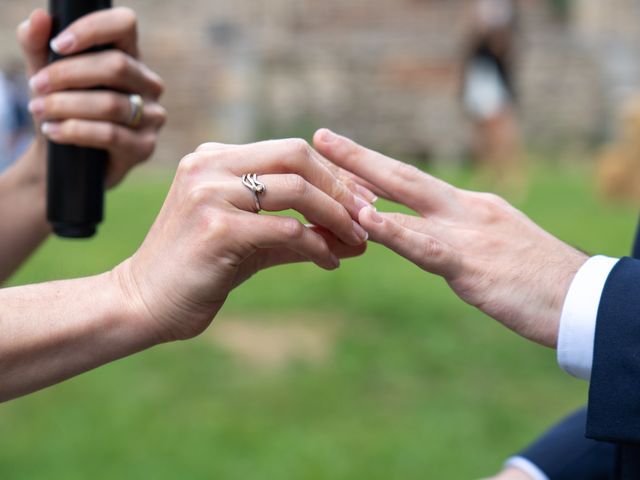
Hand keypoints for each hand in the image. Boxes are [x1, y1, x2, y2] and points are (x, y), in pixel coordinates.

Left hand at [17, 8, 165, 187]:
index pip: (124, 25)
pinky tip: (53, 131)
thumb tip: (39, 19)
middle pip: (116, 66)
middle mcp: (148, 85)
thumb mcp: (45, 75)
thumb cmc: (61, 110)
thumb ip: (37, 46)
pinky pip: (110, 135)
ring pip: (111, 104)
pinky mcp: (144, 147)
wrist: (65, 160)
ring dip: (66, 105)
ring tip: (39, 110)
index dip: (93, 30)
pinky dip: (75, 131)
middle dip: (68, 74)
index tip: (59, 45)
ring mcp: (151, 117)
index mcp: (130, 57)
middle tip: (36, 84)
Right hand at [113, 139, 369, 341]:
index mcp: (216, 159)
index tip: (365, 197)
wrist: (144, 303)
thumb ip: (300, 231)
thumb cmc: (201, 270)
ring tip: (358, 240)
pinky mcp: (216, 229)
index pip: (291, 150)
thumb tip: (357, 234)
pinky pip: (285, 230)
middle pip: (297, 156)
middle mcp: (210, 166)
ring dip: (336, 216)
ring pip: (296, 190)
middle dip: (341, 187)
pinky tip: (330, 262)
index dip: (335, 173)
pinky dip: (316, 245)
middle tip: (368, 215)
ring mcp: (210, 194)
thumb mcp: (254, 241)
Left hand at [313, 129, 587, 347]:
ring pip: (408, 203)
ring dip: (364, 185)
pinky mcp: (473, 265)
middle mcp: (467, 211)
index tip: (344, 154)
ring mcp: (469, 234)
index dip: (376, 167)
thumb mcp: (498, 248)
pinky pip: (426, 246)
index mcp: (472, 208)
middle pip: (404, 176)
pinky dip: (394, 231)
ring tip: (328, 167)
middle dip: (360, 156)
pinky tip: (366, 219)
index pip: (415, 183)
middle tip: (323, 137)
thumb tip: (429, 240)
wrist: (585, 301)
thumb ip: (461, 240)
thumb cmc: (540, 280)